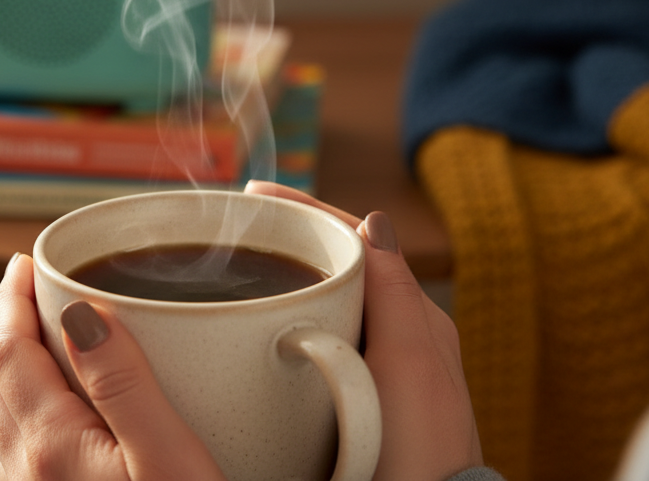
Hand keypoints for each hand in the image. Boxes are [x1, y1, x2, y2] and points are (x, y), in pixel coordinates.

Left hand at [0, 252, 226, 480]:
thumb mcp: (169, 458)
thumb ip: (124, 385)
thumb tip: (82, 315)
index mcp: (51, 446)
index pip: (9, 351)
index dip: (11, 298)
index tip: (24, 262)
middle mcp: (27, 474)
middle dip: (16, 328)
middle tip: (43, 294)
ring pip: (7, 419)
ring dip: (23, 373)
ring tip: (59, 345)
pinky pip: (23, 454)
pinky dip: (35, 414)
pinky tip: (74, 416)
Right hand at [245, 180, 483, 480]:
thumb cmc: (421, 450)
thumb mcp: (411, 362)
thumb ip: (394, 291)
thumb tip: (375, 220)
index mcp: (414, 318)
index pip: (353, 240)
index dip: (303, 212)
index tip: (251, 197)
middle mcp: (397, 336)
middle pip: (332, 266)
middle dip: (284, 240)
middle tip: (229, 231)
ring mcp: (375, 368)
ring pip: (319, 302)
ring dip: (278, 279)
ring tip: (228, 269)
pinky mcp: (353, 399)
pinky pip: (312, 342)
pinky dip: (278, 323)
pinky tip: (245, 333)